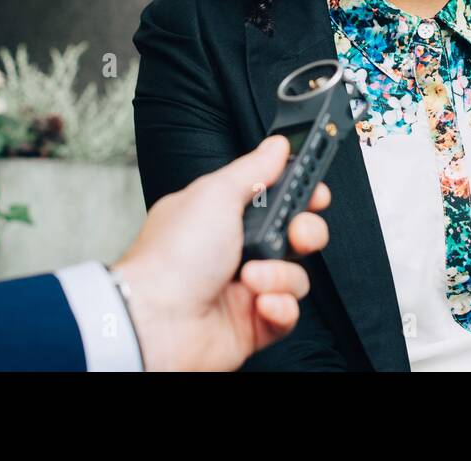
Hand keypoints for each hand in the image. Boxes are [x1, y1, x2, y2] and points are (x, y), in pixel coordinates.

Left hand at [110, 135, 330, 370]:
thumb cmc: (172, 256)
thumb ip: (253, 169)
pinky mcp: (253, 323)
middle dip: (305, 231)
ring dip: (280, 274)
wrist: (155, 322)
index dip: (299, 193)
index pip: (273, 197)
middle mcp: (234, 250)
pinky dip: (279, 307)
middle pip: (294, 234)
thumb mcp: (215, 195)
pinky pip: (288, 312)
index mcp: (222, 215)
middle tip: (295, 232)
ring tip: (252, 277)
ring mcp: (244, 288)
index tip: (316, 191)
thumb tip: (277, 146)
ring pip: (295, 275)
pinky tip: (259, 303)